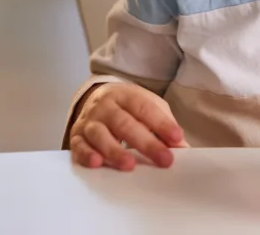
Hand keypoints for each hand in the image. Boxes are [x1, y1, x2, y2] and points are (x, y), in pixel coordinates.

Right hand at [69, 82, 187, 170]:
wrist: (95, 96)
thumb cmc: (128, 106)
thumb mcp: (148, 105)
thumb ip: (164, 124)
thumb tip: (183, 147)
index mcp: (127, 94)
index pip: (146, 108)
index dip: (162, 123)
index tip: (177, 138)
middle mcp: (106, 106)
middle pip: (125, 123)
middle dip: (146, 143)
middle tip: (164, 159)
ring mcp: (90, 121)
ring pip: (101, 135)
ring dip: (115, 151)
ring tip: (130, 165)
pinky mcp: (76, 136)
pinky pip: (79, 146)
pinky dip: (87, 155)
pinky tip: (97, 163)